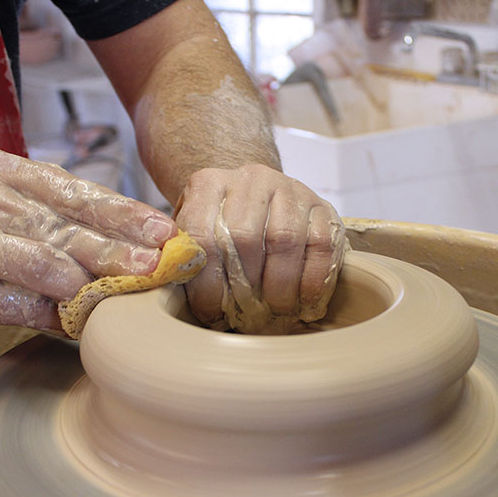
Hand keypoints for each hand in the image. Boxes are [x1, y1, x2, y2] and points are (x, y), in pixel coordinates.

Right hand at [0, 150, 176, 331]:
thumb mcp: (27, 205)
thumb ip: (72, 219)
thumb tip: (146, 244)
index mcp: (15, 174)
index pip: (83, 195)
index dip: (128, 216)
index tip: (165, 233)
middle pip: (67, 229)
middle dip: (116, 251)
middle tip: (152, 267)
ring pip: (40, 261)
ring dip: (85, 282)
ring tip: (118, 293)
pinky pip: (6, 301)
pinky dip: (44, 314)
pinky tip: (74, 323)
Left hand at [174, 164, 346, 332]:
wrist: (261, 198)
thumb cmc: (224, 227)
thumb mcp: (195, 234)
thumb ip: (184, 257)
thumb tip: (174, 289)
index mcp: (209, 185)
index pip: (202, 236)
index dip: (206, 285)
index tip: (212, 315)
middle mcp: (251, 179)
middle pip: (244, 237)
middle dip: (245, 287)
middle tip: (247, 317)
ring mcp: (291, 189)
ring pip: (285, 240)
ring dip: (280, 287)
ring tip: (275, 312)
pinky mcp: (322, 206)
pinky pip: (322, 246)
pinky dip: (312, 281)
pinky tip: (303, 303)